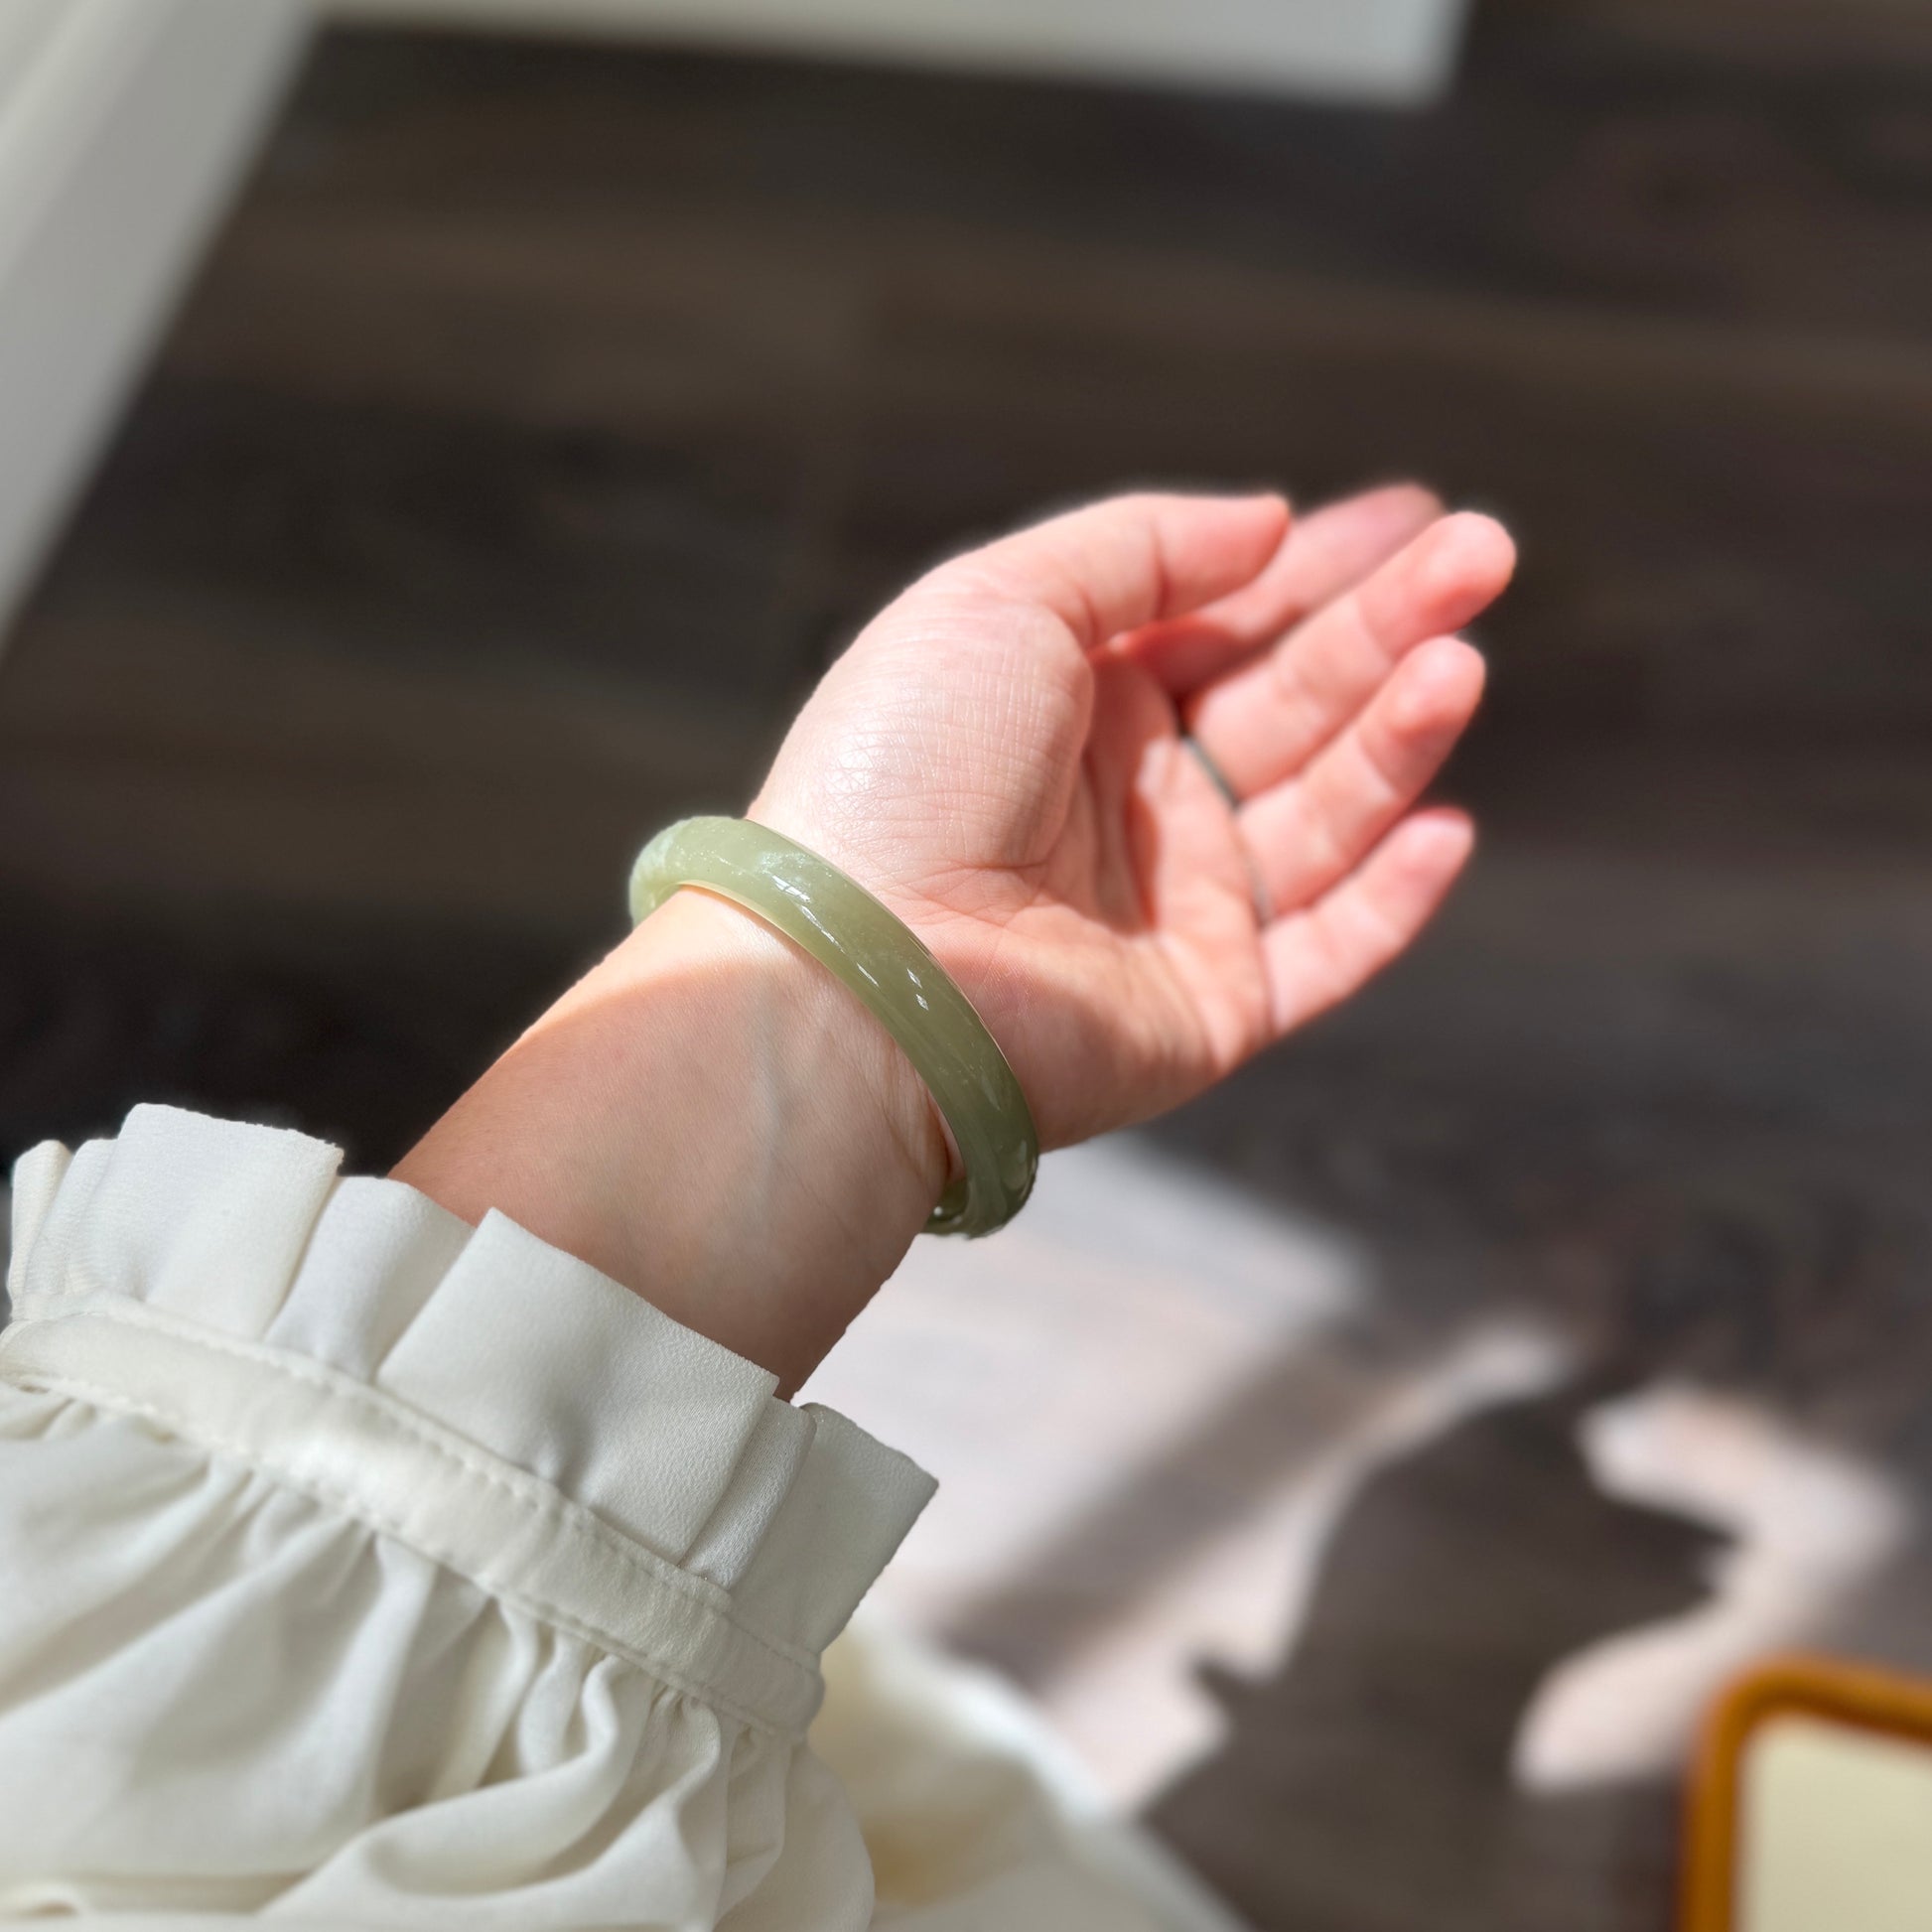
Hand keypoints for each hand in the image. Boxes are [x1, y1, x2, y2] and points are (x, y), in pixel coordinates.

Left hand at [398, 485, 1514, 1387]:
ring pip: (1323, 812)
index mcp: (1072, 702)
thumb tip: (1270, 524)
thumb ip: (1141, 547)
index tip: (1418, 513)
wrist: (863, 972)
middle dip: (1389, 626)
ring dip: (1398, 736)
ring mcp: (1171, 909)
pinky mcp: (1206, 1010)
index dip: (1323, 567)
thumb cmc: (905, 771)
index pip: (1227, 621)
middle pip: (1291, 701)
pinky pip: (1327, 951)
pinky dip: (1394, 898)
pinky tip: (1444, 825)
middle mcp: (1129, 801)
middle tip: (1484, 555)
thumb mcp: (1001, 601)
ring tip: (1456, 665)